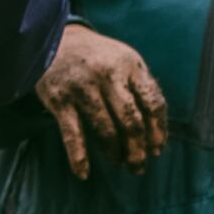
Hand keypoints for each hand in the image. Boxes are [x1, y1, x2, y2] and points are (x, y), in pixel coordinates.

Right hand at [36, 23, 166, 177]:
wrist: (54, 40)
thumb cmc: (97, 57)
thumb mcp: (123, 60)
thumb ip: (141, 87)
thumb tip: (157, 130)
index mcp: (130, 65)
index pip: (153, 103)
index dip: (158, 130)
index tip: (157, 149)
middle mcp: (108, 75)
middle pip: (131, 121)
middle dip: (138, 149)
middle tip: (138, 166)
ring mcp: (82, 87)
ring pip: (105, 130)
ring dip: (114, 153)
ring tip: (118, 164)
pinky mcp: (59, 100)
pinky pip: (72, 134)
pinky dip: (79, 157)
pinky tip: (83, 174)